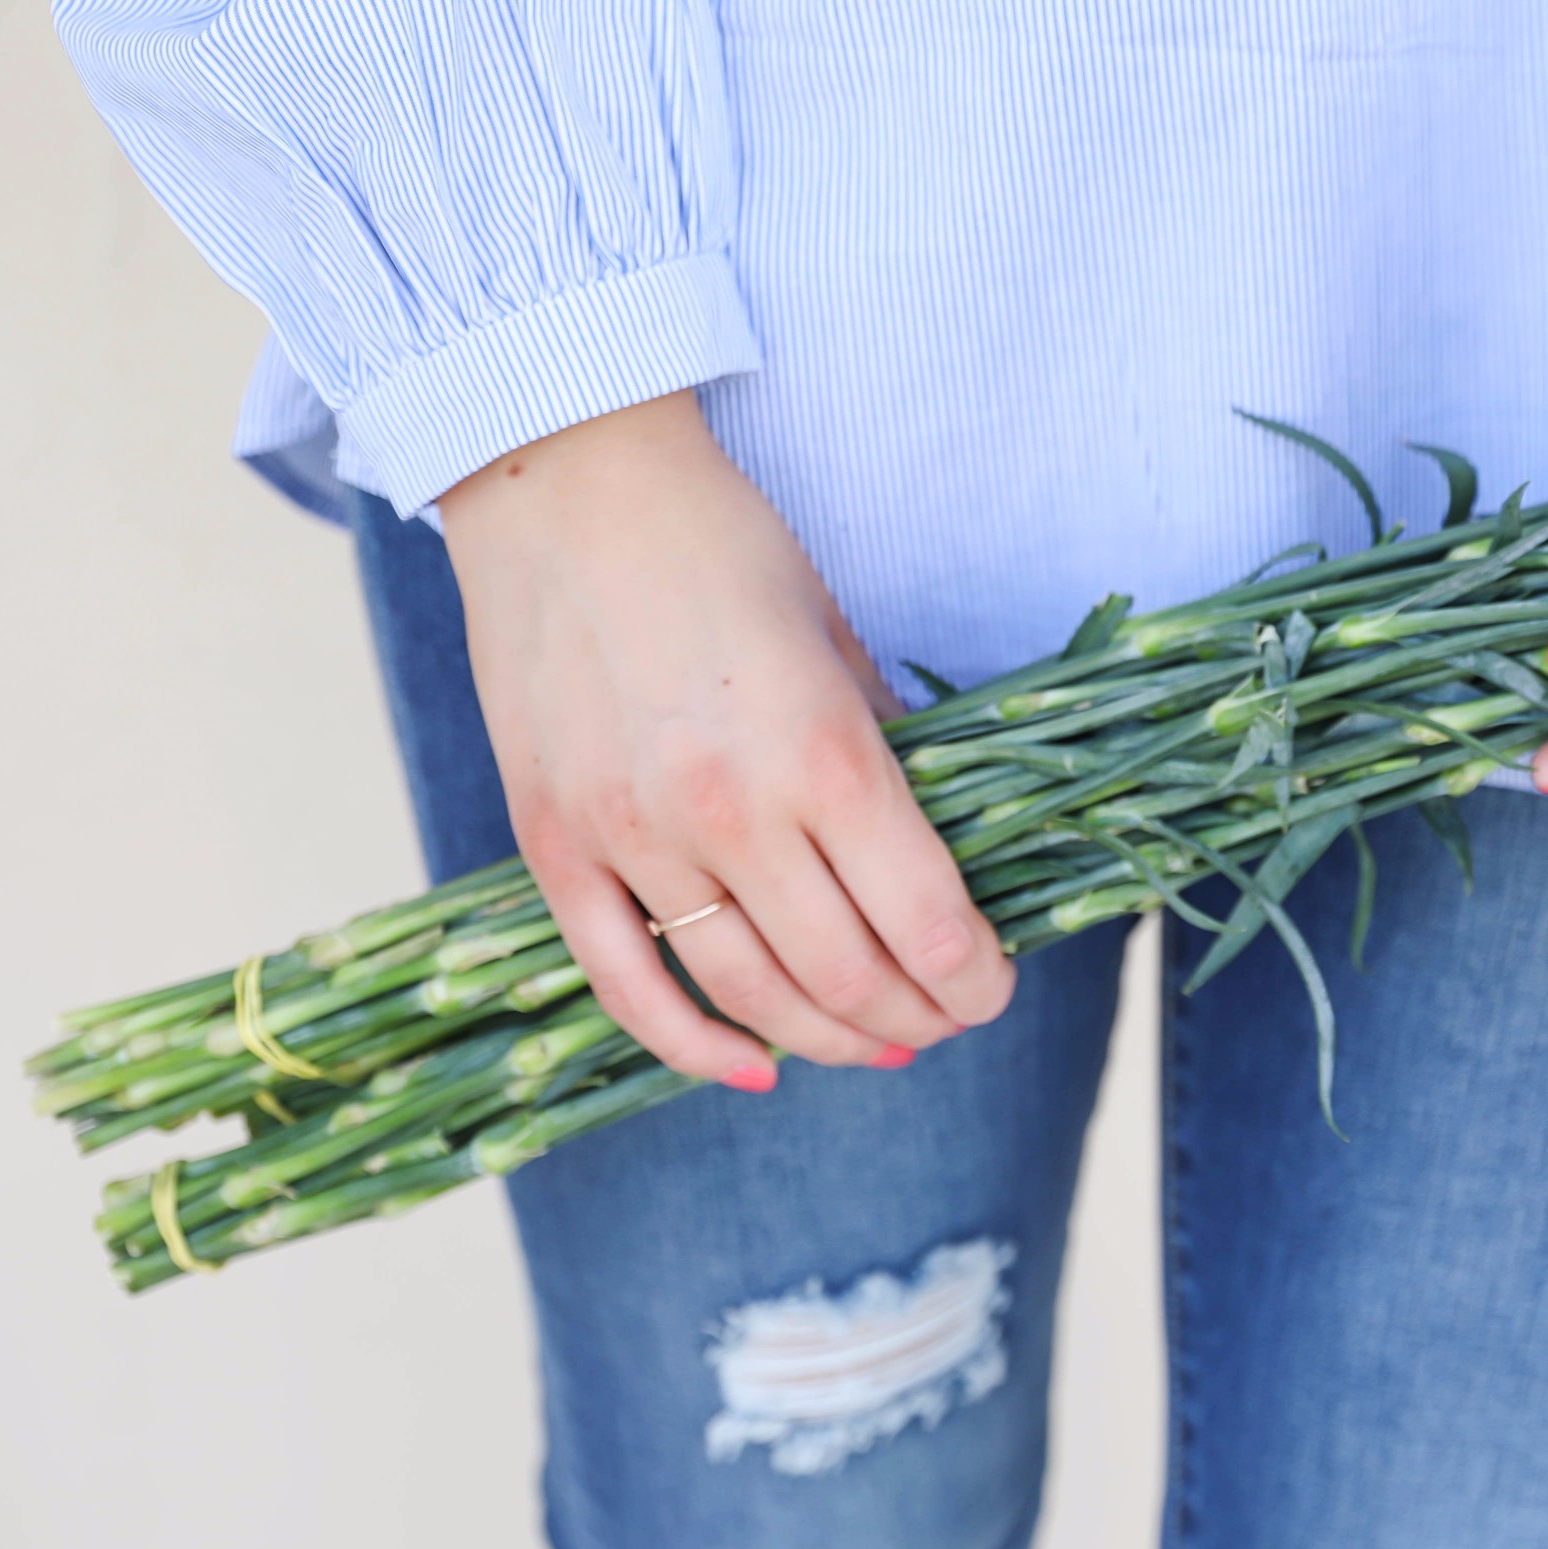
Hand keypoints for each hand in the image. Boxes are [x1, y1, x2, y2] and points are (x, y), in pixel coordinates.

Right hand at [437, 393, 1013, 1087]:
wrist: (561, 482)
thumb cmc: (720, 544)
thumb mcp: (838, 638)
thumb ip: (885, 752)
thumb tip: (938, 852)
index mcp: (824, 753)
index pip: (924, 922)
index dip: (974, 978)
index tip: (994, 985)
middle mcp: (729, 810)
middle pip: (847, 977)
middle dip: (918, 1018)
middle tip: (948, 1020)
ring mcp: (631, 836)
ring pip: (749, 995)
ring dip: (828, 1041)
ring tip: (877, 1045)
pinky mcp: (553, 846)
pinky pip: (628, 984)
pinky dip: (695, 1046)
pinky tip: (754, 1067)